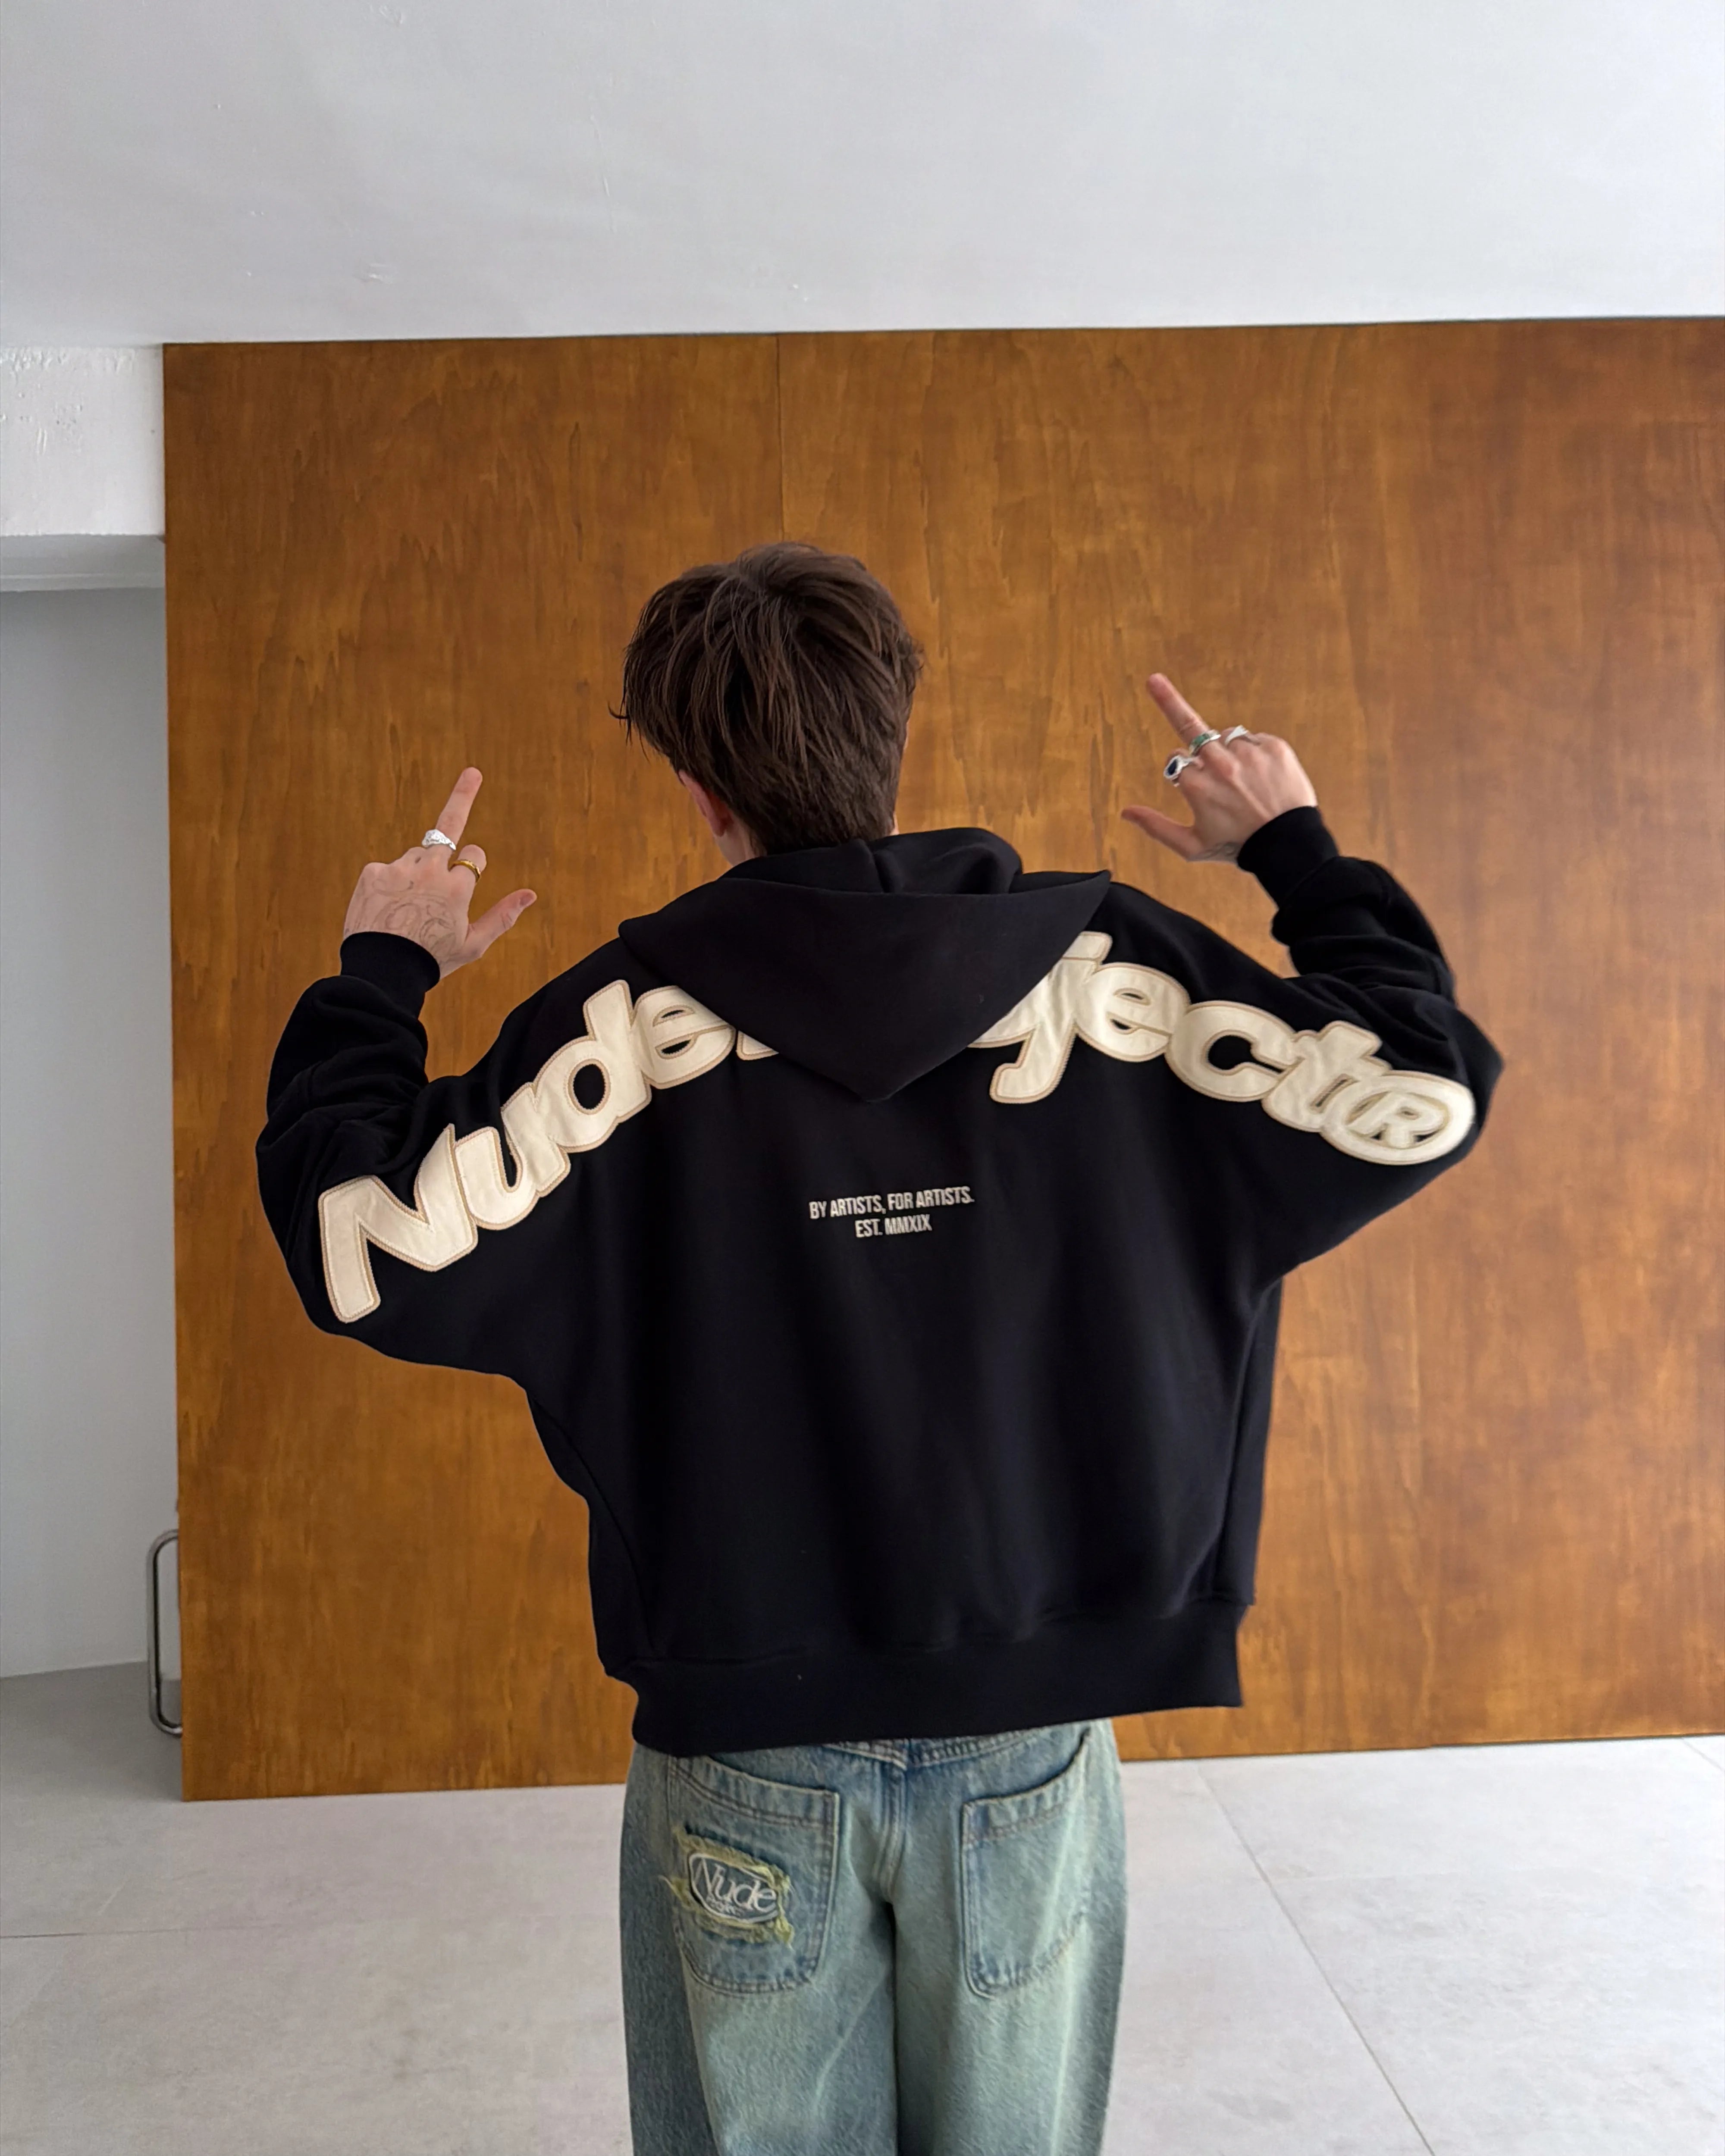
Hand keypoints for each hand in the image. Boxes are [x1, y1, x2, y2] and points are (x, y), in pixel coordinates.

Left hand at [341, 768, 536, 979]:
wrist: (382, 973)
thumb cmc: (432, 960)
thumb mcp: (473, 944)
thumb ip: (503, 915)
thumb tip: (531, 894)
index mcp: (459, 887)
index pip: (475, 855)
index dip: (473, 864)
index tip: (468, 874)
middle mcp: (432, 869)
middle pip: (447, 830)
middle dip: (463, 797)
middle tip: (473, 773)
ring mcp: (400, 868)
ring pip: (415, 855)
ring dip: (417, 871)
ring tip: (407, 907)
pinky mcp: (373, 872)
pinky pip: (387, 868)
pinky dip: (389, 883)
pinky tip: (387, 909)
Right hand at [1122, 675, 1316, 863]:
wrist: (1289, 846)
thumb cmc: (1238, 847)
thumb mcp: (1192, 846)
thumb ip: (1156, 827)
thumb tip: (1125, 812)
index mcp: (1196, 785)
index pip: (1175, 760)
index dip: (1180, 770)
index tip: (1187, 779)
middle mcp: (1219, 764)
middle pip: (1189, 725)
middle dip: (1168, 700)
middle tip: (1154, 681)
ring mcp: (1248, 753)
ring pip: (1226, 737)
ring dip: (1228, 751)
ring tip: (1244, 778)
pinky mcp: (1274, 746)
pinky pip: (1255, 739)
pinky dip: (1255, 753)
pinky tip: (1263, 776)